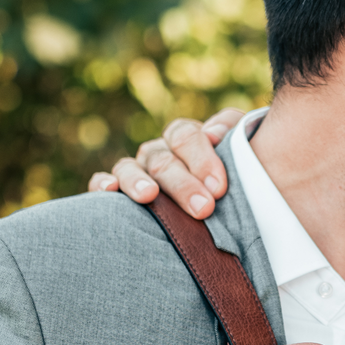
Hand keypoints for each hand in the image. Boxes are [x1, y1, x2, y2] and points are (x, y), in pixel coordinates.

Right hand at [88, 108, 243, 219]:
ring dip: (138, 181)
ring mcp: (134, 171)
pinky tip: (109, 191)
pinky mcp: (115, 192)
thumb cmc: (234, 185)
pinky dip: (102, 185)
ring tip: (149, 196)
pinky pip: (100, 183)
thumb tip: (214, 134)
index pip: (186, 135)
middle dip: (183, 184)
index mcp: (185, 139)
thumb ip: (235, 134)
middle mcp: (158, 152)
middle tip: (204, 208)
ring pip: (128, 168)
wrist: (221, 210)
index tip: (220, 187)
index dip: (202, 158)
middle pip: (163, 159)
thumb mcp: (243, 155)